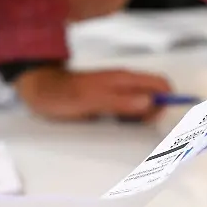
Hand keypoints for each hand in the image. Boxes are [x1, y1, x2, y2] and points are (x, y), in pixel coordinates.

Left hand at [15, 66, 171, 120]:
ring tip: (127, 128)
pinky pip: (128, 111)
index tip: (165, 120)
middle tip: (138, 127)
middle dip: (155, 113)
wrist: (38, 91)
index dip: (169, 100)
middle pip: (154, 96)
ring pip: (142, 105)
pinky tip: (118, 126)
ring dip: (142, 118)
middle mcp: (123, 84)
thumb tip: (150, 103)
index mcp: (123, 79)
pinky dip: (130, 120)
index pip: (159, 84)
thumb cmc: (61, 95)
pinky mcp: (107, 101)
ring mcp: (115, 92)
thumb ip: (120, 101)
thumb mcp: (91, 101)